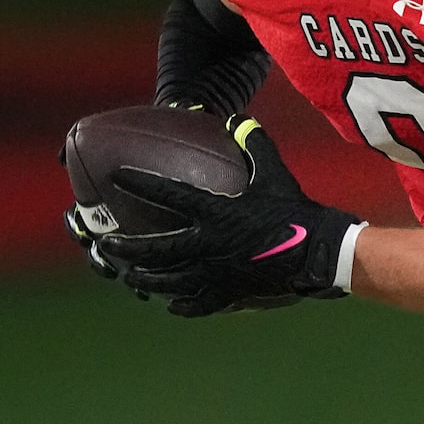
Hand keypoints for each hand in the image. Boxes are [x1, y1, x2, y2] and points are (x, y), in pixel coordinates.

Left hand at [100, 116, 360, 315]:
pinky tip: (170, 304)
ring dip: (145, 278)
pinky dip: (182, 304)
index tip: (115, 176)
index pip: (168, 194)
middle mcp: (209, 245)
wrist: (318, 252)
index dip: (139, 182)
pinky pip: (199, 302)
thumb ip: (253, 144)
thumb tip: (238, 119)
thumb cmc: (295, 210)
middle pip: (157, 250)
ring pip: (170, 280)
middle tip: (104, 244)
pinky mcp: (231, 293)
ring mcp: (217, 273)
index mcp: (216, 212)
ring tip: (127, 276)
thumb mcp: (273, 172)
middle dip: (126, 248)